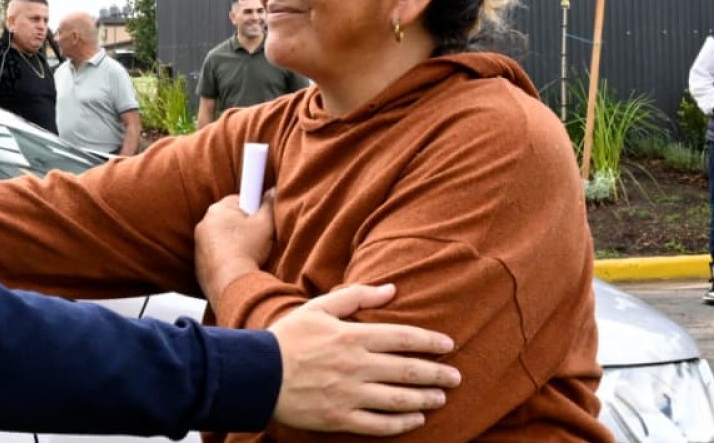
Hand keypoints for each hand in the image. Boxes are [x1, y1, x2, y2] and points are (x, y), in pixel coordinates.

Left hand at [195, 193, 273, 305]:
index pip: (238, 200)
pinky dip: (226, 259)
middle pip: (229, 219)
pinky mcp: (199, 263)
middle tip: (257, 239)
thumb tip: (272, 191)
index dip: (252, 208)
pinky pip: (215, 256)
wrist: (232, 284)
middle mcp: (204, 224)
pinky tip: (238, 266)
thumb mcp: (266, 223)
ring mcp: (199, 245)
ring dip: (234, 243)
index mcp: (218, 210)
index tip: (259, 217)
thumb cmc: (247, 251)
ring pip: (221, 238)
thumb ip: (269, 203)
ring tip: (249, 255)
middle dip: (243, 227)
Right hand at [267, 284, 458, 435]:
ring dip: (425, 398)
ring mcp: (349, 394)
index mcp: (353, 336)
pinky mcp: (340, 418)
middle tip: (456, 377)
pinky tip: (416, 420)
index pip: (403, 337)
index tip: (448, 344)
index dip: (430, 341)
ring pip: (398, 399)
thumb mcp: (319, 308)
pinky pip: (379, 424)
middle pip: (408, 370)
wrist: (258, 375)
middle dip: (437, 373)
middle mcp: (356, 366)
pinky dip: (401, 423)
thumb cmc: (288, 338)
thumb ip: (356, 297)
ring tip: (441, 398)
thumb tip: (391, 289)